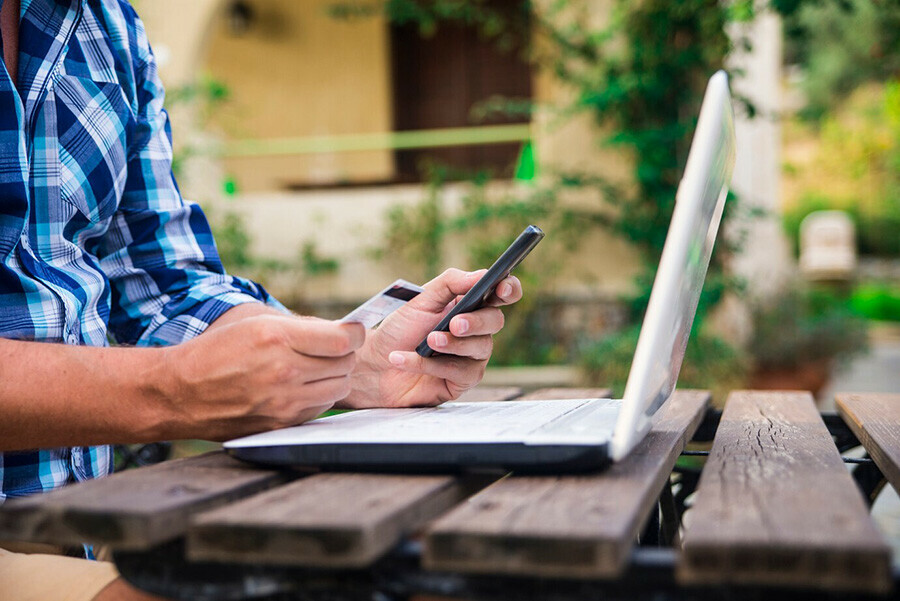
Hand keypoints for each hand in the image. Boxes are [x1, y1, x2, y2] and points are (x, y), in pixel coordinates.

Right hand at [161, 314, 363, 439]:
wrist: (180, 392)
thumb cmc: (218, 350)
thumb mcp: (257, 323)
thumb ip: (303, 326)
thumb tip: (342, 331)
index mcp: (278, 338)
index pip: (344, 340)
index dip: (354, 334)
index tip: (351, 331)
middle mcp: (284, 371)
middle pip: (346, 364)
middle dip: (343, 354)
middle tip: (329, 349)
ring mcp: (284, 402)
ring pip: (339, 388)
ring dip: (334, 376)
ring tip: (314, 368)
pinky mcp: (282, 423)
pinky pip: (321, 408)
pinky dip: (319, 396)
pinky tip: (300, 387)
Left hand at [343, 268, 521, 407]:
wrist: (375, 364)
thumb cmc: (399, 329)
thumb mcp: (420, 299)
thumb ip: (451, 282)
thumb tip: (481, 275)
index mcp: (470, 304)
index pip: (502, 293)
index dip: (509, 288)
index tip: (502, 288)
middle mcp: (476, 330)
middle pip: (495, 321)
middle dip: (476, 322)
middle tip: (454, 324)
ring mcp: (471, 356)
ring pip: (480, 348)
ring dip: (453, 344)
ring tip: (427, 342)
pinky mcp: (462, 381)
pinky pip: (460, 372)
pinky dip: (431, 365)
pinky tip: (405, 360)